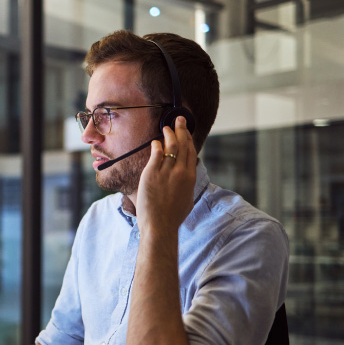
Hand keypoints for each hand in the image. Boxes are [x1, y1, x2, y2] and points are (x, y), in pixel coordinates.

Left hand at [136, 116, 196, 235]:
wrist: (160, 225)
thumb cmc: (172, 217)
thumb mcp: (187, 199)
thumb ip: (187, 184)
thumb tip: (186, 175)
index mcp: (190, 177)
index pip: (191, 152)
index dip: (188, 138)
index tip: (186, 130)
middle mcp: (180, 172)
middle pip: (183, 145)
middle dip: (182, 130)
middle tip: (179, 119)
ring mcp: (167, 172)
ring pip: (171, 146)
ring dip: (169, 134)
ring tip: (166, 127)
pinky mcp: (152, 173)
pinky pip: (156, 153)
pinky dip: (156, 145)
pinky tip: (155, 141)